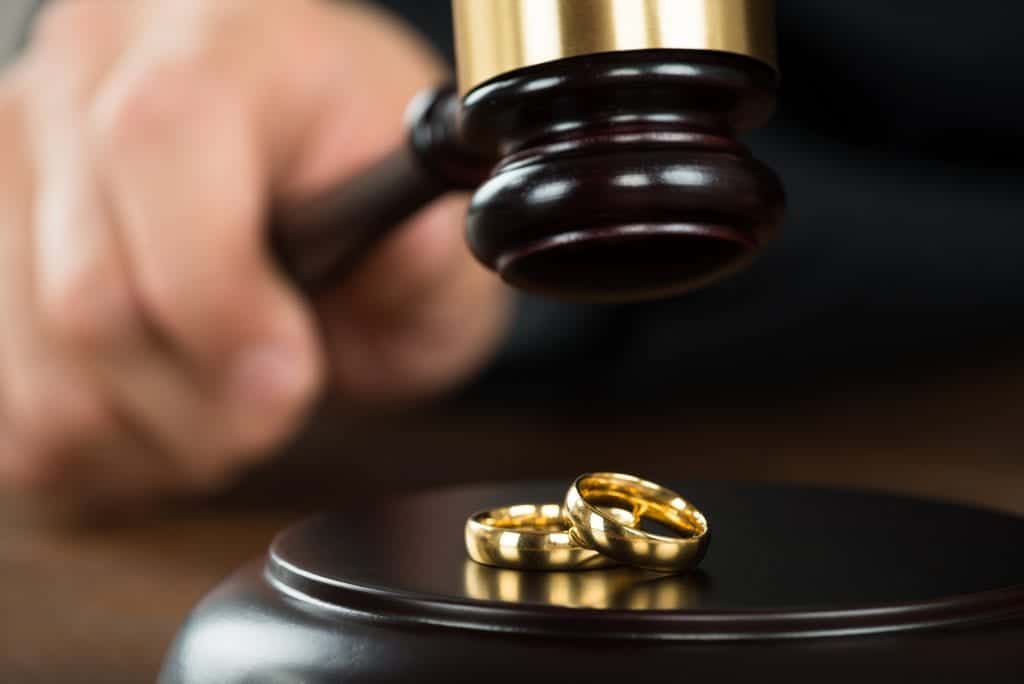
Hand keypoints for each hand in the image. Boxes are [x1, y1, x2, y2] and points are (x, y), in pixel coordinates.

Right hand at [0, 0, 508, 509]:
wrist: (295, 161)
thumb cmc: (364, 189)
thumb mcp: (435, 228)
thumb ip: (430, 258)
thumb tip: (408, 252)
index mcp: (219, 42)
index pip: (159, 144)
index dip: (219, 297)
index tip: (293, 376)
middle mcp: (89, 79)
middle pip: (88, 296)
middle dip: (202, 402)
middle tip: (274, 408)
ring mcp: (14, 162)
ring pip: (35, 373)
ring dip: (148, 436)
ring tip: (219, 412)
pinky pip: (5, 409)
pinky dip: (88, 444)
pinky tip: (156, 408)